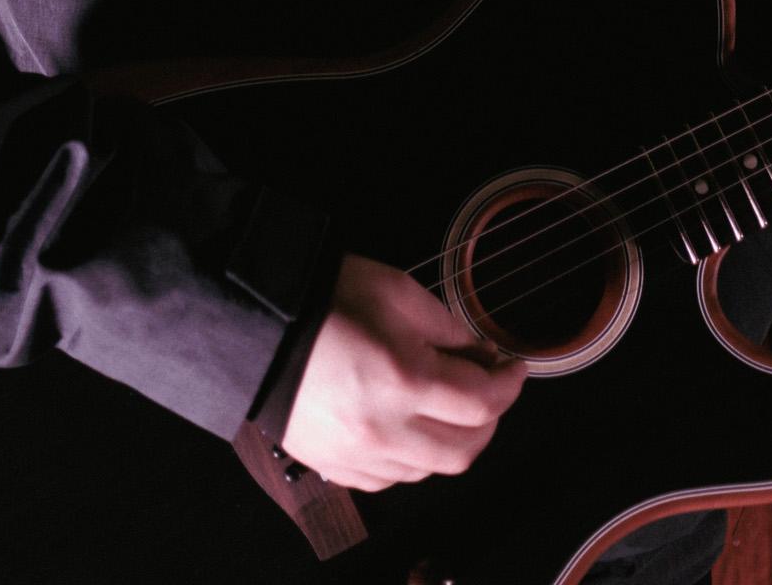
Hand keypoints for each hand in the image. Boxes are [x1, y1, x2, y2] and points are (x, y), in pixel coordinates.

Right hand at [274, 253, 525, 491]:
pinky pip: (392, 480)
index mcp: (405, 380)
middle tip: (490, 388)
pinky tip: (412, 429)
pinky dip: (414, 460)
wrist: (257, 326)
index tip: (514, 367)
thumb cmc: (326, 299)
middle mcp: (385, 429)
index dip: (509, 384)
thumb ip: (447, 327)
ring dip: (454, 442)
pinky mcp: (335, 466)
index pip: (482, 402)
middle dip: (490, 420)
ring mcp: (358, 456)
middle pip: (465, 449)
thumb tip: (479, 353)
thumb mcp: (398, 291)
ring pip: (431, 471)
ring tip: (451, 406)